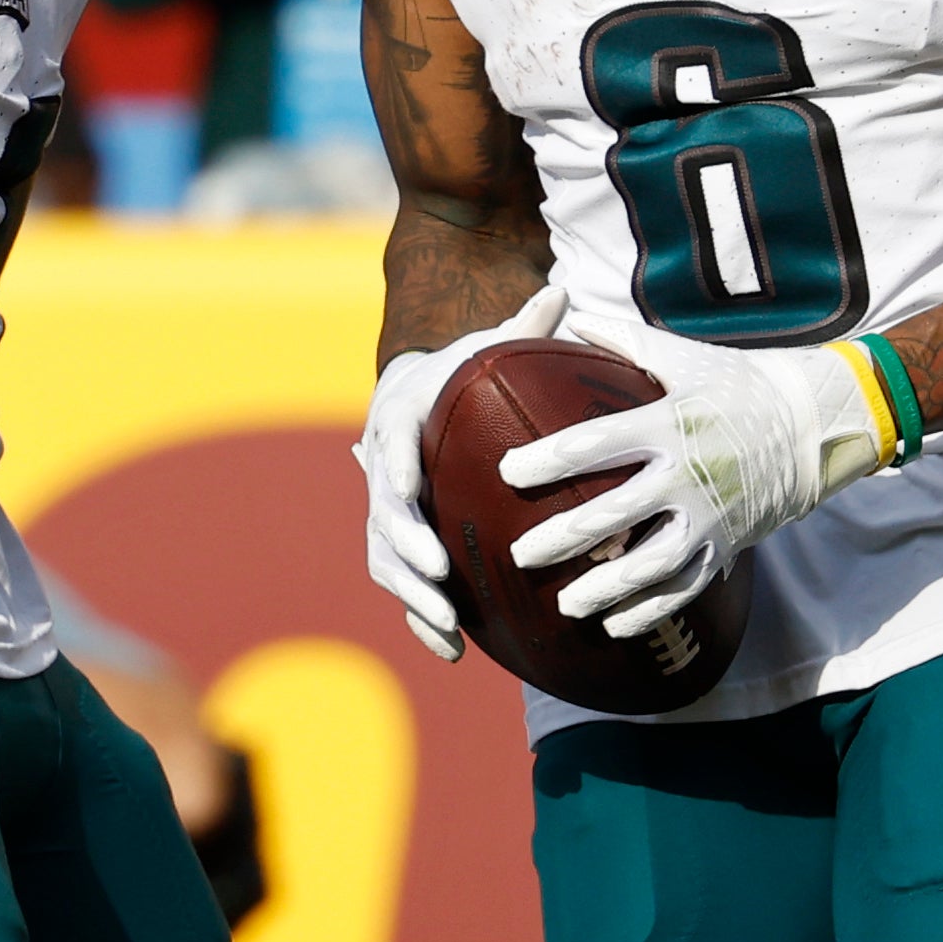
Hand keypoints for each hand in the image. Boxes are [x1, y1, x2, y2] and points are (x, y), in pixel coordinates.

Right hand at [353, 287, 570, 660]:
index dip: (395, 472)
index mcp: (400, 425)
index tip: (409, 491)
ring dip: (415, 596)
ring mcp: (389, 518)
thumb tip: (559, 291)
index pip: (390, 451)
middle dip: (408, 550)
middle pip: (384, 520)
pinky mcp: (404, 551)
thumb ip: (520, 329)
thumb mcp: (484, 349)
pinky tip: (455, 650)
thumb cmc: (461, 375)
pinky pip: (406, 592)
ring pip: (388, 563)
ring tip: (449, 623)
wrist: (416, 401)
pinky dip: (425, 622)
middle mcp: (386, 476)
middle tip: (438, 573)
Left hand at [503, 321, 889, 635]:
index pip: (595, 443)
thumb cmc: (738, 384)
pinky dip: (649, 610)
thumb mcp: (684, 356)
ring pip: (649, 563)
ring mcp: (708, 515)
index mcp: (668, 423)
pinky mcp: (726, 544)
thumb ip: (624, 340)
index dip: (547, 460)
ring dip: (603, 588)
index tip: (507, 473)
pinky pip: (684, 586)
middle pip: (613, 512)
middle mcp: (686, 474)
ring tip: (564, 604)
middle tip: (520, 553)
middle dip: (561, 536)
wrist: (812, 425)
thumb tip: (568, 313)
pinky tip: (613, 625)